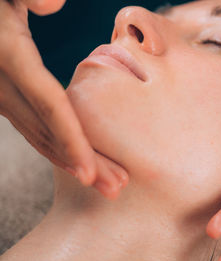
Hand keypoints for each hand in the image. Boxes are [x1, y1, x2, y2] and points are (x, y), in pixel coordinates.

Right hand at [0, 0, 128, 199]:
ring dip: (74, 161)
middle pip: (51, 131)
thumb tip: (53, 3)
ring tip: (107, 182)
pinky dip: (58, 148)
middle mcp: (3, 83)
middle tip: (114, 187)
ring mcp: (1, 94)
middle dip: (84, 163)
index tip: (90, 173)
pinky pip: (34, 129)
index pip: (49, 106)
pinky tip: (78, 162)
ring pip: (42, 136)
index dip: (71, 141)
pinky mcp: (7, 98)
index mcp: (10, 55)